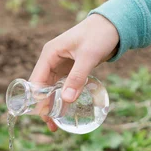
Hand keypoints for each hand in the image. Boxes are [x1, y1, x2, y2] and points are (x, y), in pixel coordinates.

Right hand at [29, 14, 118, 130]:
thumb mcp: (88, 56)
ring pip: (51, 89)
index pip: (36, 80)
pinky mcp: (70, 69)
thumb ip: (77, 77)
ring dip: (53, 104)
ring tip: (56, 123)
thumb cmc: (99, 35)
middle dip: (45, 106)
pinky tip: (67, 110)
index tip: (45, 115)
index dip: (38, 99)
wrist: (114, 25)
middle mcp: (51, 60)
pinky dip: (64, 98)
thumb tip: (67, 100)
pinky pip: (63, 87)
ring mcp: (60, 65)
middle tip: (51, 124)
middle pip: (42, 87)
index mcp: (49, 54)